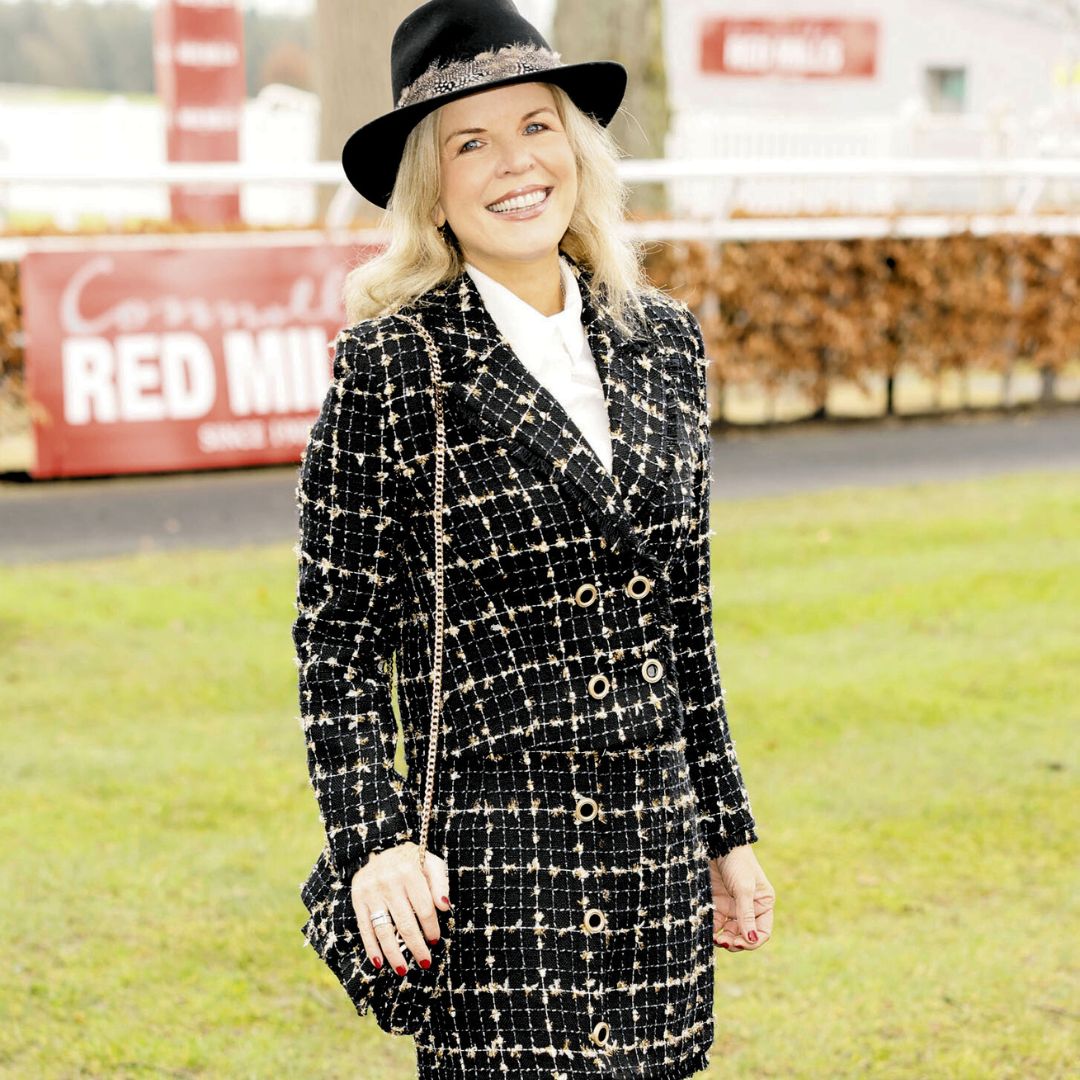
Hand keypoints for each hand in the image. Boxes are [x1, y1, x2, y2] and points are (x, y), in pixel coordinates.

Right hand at [350, 842, 451, 974]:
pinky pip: (365, 928)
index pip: (424, 908)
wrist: (378, 848)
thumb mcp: (430, 862)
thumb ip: (440, 882)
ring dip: (394, 953)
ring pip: (384, 929)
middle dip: (416, 946)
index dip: (431, 928)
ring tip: (403, 970)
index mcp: (409, 872)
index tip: (435, 940)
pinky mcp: (358, 899)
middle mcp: (389, 881)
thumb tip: (444, 906)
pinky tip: (379, 962)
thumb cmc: (411, 861)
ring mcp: (371, 891)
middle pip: (405, 923)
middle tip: (425, 963)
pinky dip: (371, 947)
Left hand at [710, 844, 774, 952]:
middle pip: (744, 936)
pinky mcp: (716, 904)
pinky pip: (715, 924)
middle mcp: (749, 909)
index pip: (762, 932)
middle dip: (735, 942)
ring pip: (729, 933)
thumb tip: (750, 940)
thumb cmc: (737, 862)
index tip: (740, 943)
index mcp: (763, 904)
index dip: (752, 941)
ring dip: (723, 939)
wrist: (716, 843)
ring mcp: (731, 907)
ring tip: (715, 939)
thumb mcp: (744, 888)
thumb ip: (746, 914)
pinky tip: (706, 931)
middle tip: (723, 942)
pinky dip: (711, 930)